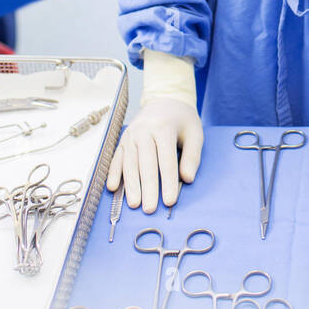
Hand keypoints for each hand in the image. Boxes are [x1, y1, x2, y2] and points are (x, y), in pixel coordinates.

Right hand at [106, 97, 203, 212]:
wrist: (165, 100)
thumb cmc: (182, 120)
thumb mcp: (195, 133)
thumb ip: (192, 156)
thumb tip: (187, 179)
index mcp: (164, 127)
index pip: (166, 159)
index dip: (167, 182)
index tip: (169, 201)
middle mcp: (144, 130)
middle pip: (146, 163)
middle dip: (147, 188)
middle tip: (149, 209)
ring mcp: (131, 135)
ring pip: (129, 163)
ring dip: (131, 185)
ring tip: (134, 204)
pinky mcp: (123, 140)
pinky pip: (116, 158)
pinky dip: (114, 173)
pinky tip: (113, 188)